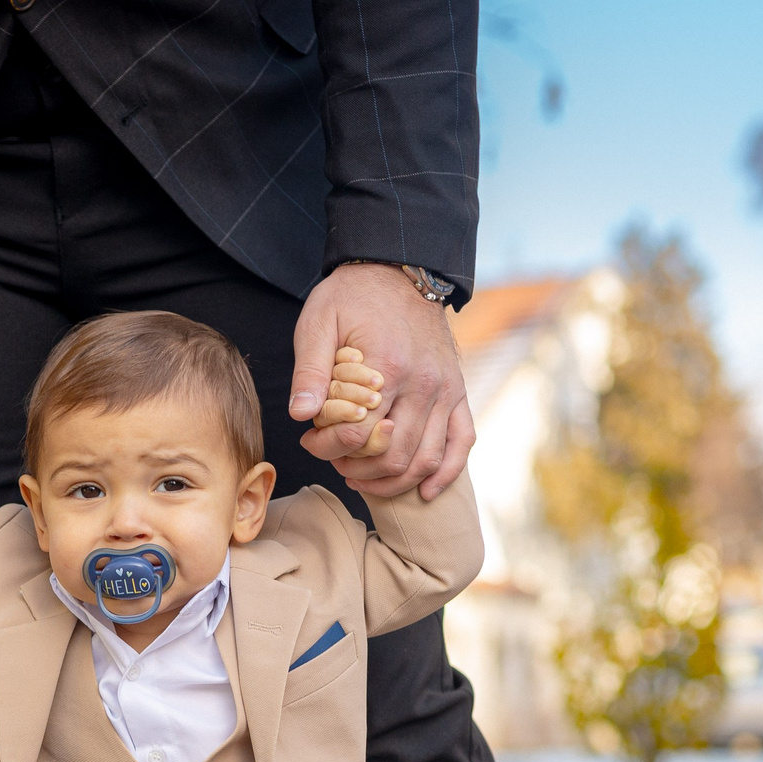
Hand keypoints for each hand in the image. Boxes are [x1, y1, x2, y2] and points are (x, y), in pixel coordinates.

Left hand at [289, 263, 475, 499]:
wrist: (400, 269)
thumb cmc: (353, 296)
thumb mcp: (319, 321)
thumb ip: (310, 370)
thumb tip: (300, 415)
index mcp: (387, 366)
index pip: (357, 432)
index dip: (328, 448)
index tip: (309, 441)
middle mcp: (424, 383)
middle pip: (392, 454)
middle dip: (357, 469)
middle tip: (334, 461)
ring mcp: (446, 390)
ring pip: (425, 459)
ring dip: (392, 480)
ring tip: (361, 476)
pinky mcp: (458, 392)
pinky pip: (462, 442)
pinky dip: (446, 473)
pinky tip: (424, 492)